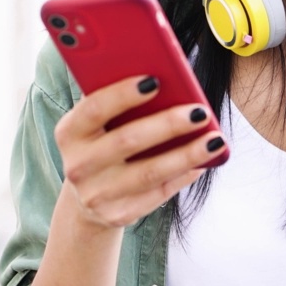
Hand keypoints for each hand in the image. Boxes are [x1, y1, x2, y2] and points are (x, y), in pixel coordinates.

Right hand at [54, 75, 227, 229]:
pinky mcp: (118, 215)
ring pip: (149, 173)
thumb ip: (117, 97)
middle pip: (127, 141)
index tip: (155, 80)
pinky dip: (184, 176)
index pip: (95, 108)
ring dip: (186, 155)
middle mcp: (78, 165)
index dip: (123, 94)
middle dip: (168, 124)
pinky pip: (159, 193)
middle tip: (200, 111)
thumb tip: (162, 71)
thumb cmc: (103, 142)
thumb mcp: (98, 122)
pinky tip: (204, 163)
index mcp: (69, 132)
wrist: (88, 196)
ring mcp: (97, 194)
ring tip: (215, 140)